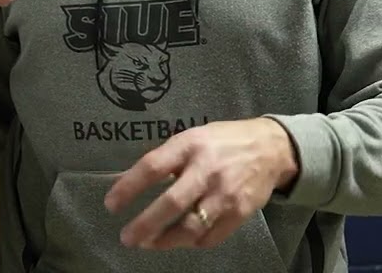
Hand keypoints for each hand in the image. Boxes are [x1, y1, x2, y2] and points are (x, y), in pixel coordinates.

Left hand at [103, 118, 298, 250]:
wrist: (270, 148)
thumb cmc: (220, 142)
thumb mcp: (190, 138)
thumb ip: (164, 159)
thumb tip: (127, 181)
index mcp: (188, 146)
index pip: (152, 168)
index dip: (128, 188)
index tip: (111, 205)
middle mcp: (206, 170)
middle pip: (171, 203)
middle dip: (145, 224)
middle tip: (127, 238)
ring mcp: (225, 193)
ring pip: (191, 226)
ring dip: (166, 240)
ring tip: (148, 244)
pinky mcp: (240, 212)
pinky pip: (211, 236)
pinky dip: (192, 242)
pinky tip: (179, 241)